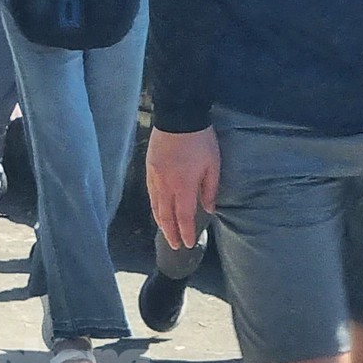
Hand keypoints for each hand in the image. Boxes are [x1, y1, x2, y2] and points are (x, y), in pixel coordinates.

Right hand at [146, 128, 218, 250]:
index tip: (188, 243)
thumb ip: (209, 190)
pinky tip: (157, 210)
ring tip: (166, 232)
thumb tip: (209, 209)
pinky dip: (154, 206)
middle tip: (175, 246)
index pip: (184, 217)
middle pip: (166, 216)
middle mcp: (166, 186)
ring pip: (155, 206)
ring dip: (161, 222)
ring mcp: (155, 177)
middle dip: (171, 233)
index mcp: (183, 186)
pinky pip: (150, 193)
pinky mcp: (149, 168)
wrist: (178, 116)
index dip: (186, 232)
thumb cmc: (200, 141)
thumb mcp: (213, 165)